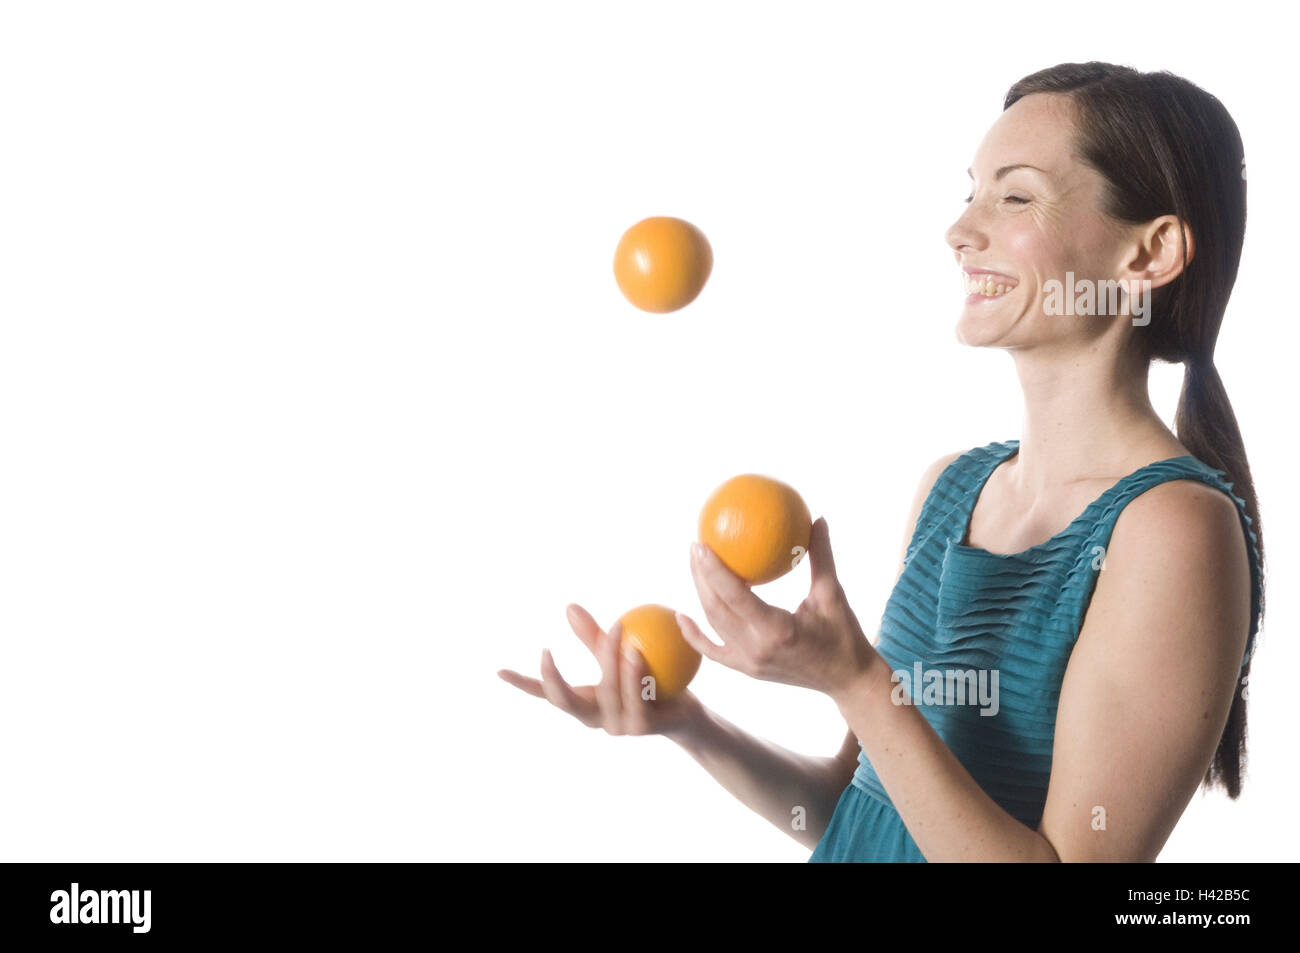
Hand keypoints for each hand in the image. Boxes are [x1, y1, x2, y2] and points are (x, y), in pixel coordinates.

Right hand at [498, 603, 703, 736]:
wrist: (686, 712)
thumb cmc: (651, 680)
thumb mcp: (620, 653)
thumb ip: (595, 638)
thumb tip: (569, 606)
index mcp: (585, 704)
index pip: (547, 695)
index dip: (523, 685)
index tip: (497, 671)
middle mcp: (596, 720)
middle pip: (566, 701)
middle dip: (553, 680)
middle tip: (544, 652)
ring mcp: (618, 727)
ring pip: (607, 692)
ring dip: (610, 660)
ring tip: (616, 631)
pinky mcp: (642, 727)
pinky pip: (636, 697)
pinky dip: (634, 673)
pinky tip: (636, 651)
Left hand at [678, 516, 876, 698]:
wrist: (848, 681)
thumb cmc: (844, 634)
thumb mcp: (833, 594)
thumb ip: (822, 556)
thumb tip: (817, 518)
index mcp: (777, 630)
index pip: (734, 595)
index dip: (712, 570)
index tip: (700, 544)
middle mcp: (757, 648)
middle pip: (715, 609)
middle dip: (700, 576)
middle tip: (695, 547)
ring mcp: (749, 663)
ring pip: (713, 626)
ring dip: (699, 595)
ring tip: (694, 566)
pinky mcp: (746, 670)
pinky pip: (713, 652)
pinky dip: (694, 635)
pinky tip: (681, 615)